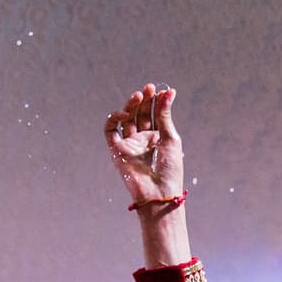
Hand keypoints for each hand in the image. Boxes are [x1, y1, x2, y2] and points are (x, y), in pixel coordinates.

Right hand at [105, 84, 183, 208]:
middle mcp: (142, 140)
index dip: (156, 102)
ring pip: (126, 119)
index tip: (163, 91)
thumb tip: (168, 92)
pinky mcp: (116, 150)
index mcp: (157, 138)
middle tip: (149, 88)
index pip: (154, 114)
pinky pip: (110, 130)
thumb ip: (165, 115)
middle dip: (144, 100)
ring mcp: (129, 144)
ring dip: (131, 105)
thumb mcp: (170, 138)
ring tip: (140, 95)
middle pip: (140, 114)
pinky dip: (115, 118)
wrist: (158, 192)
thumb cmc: (169, 169)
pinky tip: (126, 114)